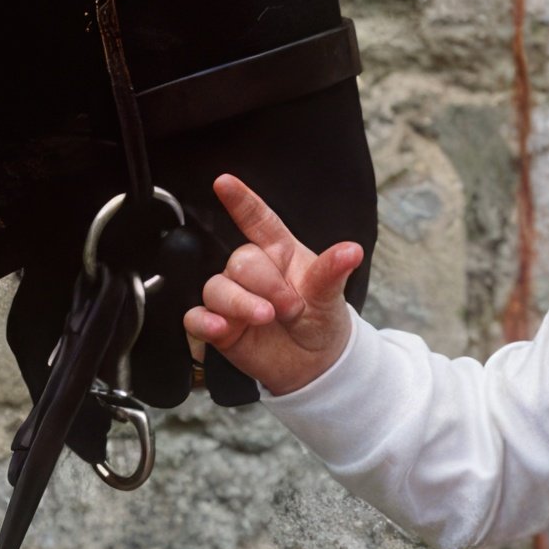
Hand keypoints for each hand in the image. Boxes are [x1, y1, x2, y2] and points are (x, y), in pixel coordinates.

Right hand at [184, 173, 364, 396]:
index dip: (241, 201)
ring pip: (217, 287)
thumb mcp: (330, 297)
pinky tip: (220, 328)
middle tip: (290, 307)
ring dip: (240, 304)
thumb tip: (352, 250)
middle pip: (240, 260)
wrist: (314, 365)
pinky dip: (204, 322)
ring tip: (266, 318)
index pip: (258, 220)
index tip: (224, 182)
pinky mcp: (218, 325)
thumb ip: (332, 272)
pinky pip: (196, 317)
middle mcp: (253, 271)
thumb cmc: (320, 320)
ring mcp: (232, 297)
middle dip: (266, 284)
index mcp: (280, 252)